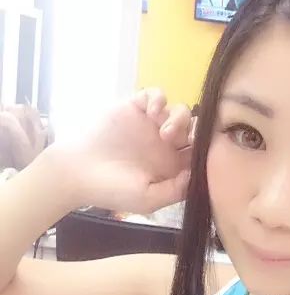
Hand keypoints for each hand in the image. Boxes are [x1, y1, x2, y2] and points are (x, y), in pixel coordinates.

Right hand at [57, 88, 193, 213]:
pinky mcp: (134, 108)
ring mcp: (150, 125)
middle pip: (196, 130)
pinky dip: (159, 99)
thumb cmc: (112, 191)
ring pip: (180, 112)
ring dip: (179, 118)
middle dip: (198, 132)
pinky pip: (155, 95)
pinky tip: (153, 111)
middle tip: (184, 141)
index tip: (205, 154)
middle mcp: (166, 145)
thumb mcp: (148, 199)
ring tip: (164, 132)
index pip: (201, 154)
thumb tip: (197, 173)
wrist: (77, 172)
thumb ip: (175, 190)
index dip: (207, 151)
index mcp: (173, 167)